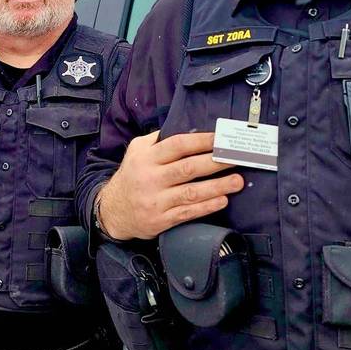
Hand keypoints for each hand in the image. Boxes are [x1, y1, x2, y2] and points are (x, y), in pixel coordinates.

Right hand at [97, 130, 243, 240]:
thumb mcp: (136, 151)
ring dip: (217, 186)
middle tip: (236, 159)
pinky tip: (222, 200)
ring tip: (238, 181)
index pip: (177, 145)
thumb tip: (188, 129)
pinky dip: (207, 207)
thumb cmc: (132, 176)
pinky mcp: (161, 220)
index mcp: (146, 158)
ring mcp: (156, 201)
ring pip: (191, 192)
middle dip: (215, 162)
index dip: (201, 141)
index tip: (221, 138)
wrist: (113, 210)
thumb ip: (158, 140)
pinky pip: (187, 213)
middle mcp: (150, 178)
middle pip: (188, 168)